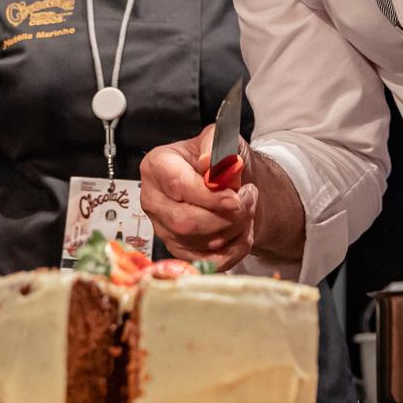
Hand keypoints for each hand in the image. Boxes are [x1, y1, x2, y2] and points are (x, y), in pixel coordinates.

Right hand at [139, 124, 256, 269]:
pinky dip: (231, 250)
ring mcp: (162, 227)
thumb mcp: (223, 141)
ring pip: (197, 241)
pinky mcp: (177, 249)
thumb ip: (218, 147)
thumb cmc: (220, 161)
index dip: (210, 196)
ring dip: (233, 230)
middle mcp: (153, 199)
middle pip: (185, 220)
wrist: (228, 182)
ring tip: (248, 210)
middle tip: (249, 200)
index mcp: (157, 166)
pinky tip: (242, 232)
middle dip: (225, 216)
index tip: (235, 199)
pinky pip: (205, 260)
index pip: (178, 185)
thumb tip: (209, 164)